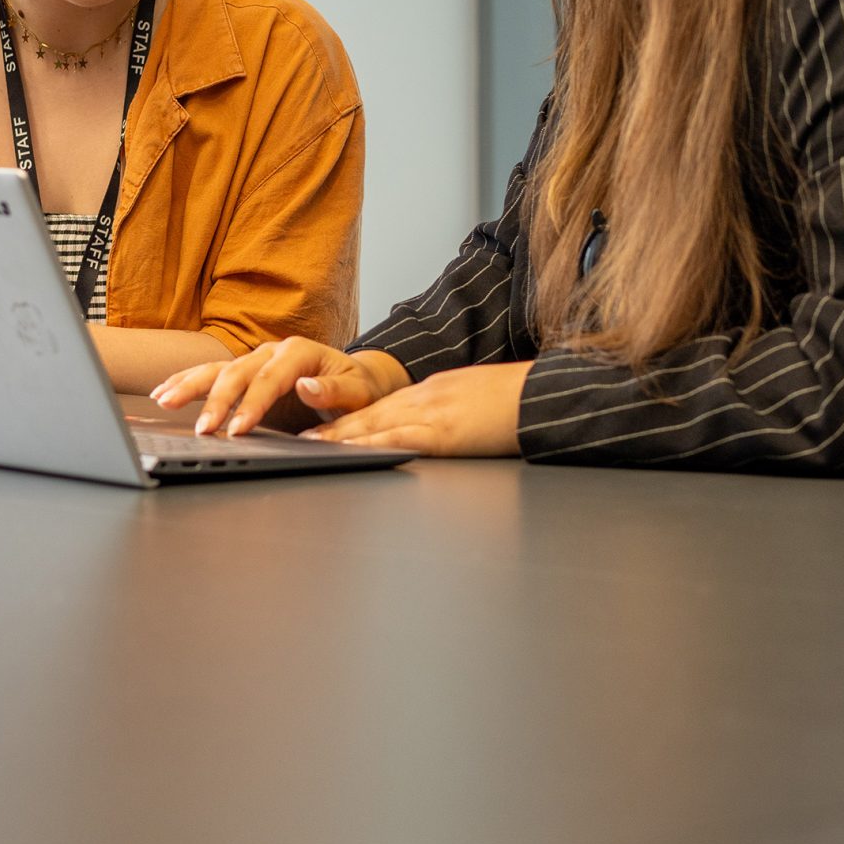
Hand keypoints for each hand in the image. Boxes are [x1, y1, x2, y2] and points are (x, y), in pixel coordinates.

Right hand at [152, 340, 409, 436]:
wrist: (358, 377)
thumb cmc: (359, 386)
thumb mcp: (357, 390)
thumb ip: (333, 390)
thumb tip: (305, 387)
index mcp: (299, 352)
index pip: (270, 379)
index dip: (252, 405)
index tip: (238, 429)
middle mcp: (272, 350)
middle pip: (237, 373)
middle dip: (216, 401)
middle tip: (202, 428)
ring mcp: (256, 358)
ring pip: (217, 369)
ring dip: (190, 385)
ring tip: (165, 401)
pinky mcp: (245, 370)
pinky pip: (212, 372)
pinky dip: (187, 381)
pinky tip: (164, 391)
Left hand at [314, 363, 530, 457]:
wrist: (545, 394)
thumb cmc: (519, 402)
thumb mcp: (477, 402)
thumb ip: (454, 415)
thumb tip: (442, 431)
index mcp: (434, 393)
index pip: (383, 406)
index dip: (349, 417)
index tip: (322, 427)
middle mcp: (426, 399)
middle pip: (369, 412)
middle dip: (333, 425)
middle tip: (298, 436)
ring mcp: (434, 414)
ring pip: (376, 422)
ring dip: (340, 434)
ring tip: (310, 443)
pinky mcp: (446, 433)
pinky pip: (402, 438)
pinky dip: (373, 443)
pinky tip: (353, 450)